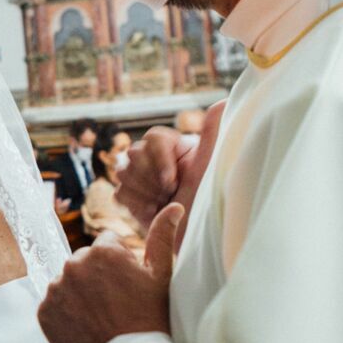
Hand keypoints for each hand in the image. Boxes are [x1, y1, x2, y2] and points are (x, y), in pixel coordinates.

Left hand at [38, 205, 182, 342]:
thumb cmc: (153, 318)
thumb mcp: (162, 276)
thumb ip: (162, 236)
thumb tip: (174, 206)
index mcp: (102, 250)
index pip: (108, 244)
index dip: (121, 264)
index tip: (129, 286)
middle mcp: (73, 263)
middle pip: (85, 262)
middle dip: (97, 276)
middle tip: (116, 304)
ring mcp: (56, 289)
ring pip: (68, 283)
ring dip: (80, 294)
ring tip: (101, 317)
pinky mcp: (44, 312)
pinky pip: (54, 305)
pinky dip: (65, 313)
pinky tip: (85, 326)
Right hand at [118, 101, 225, 238]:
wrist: (196, 240)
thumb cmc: (207, 205)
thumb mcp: (210, 169)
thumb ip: (213, 135)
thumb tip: (223, 101)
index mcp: (176, 147)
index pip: (153, 137)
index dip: (159, 159)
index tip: (172, 182)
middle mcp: (156, 158)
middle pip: (134, 153)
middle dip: (152, 180)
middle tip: (171, 195)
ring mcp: (140, 177)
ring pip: (122, 172)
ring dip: (145, 193)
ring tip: (165, 204)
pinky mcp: (130, 196)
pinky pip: (119, 192)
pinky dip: (136, 205)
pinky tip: (154, 213)